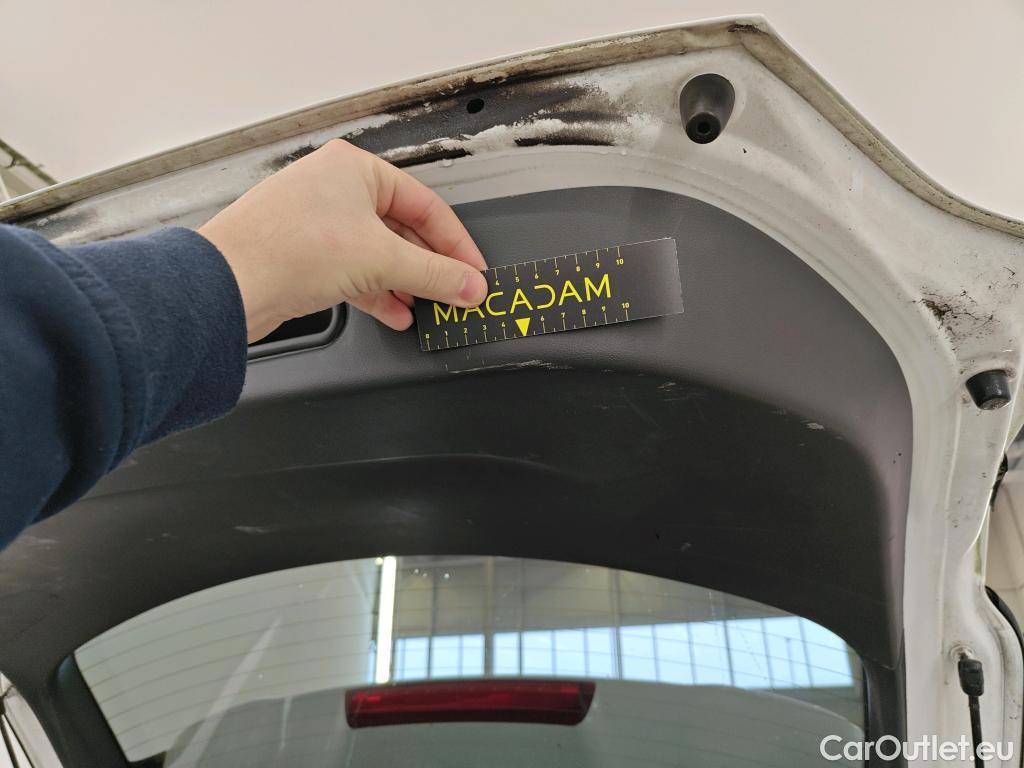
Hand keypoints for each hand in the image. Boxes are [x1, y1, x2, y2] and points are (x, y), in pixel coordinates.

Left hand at [198, 139, 487, 341]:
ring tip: (427, 307)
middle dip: (428, 267)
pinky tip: (394, 313)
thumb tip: (469, 285)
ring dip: (404, 283)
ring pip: (376, 253)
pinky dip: (376, 292)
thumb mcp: (382, 261)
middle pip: (401, 229)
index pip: (425, 205)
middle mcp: (334, 188)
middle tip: (454, 292)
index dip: (456, 243)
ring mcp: (315, 221)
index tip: (473, 272)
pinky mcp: (302, 254)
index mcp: (355, 168)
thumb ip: (436, 275)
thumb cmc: (287, 249)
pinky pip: (352, 270)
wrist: (228, 285)